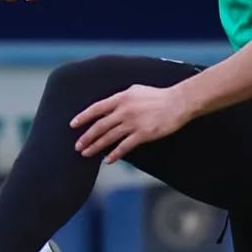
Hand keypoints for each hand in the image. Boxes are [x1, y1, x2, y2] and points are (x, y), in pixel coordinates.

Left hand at [71, 84, 192, 164]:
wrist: (178, 102)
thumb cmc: (157, 96)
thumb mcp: (135, 90)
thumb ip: (120, 98)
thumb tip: (107, 106)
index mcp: (121, 98)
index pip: (96, 108)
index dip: (83, 117)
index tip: (73, 124)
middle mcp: (124, 110)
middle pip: (100, 126)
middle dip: (86, 137)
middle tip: (77, 146)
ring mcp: (133, 123)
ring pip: (109, 137)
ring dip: (96, 146)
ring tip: (86, 154)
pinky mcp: (143, 134)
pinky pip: (124, 146)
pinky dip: (114, 154)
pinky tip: (107, 160)